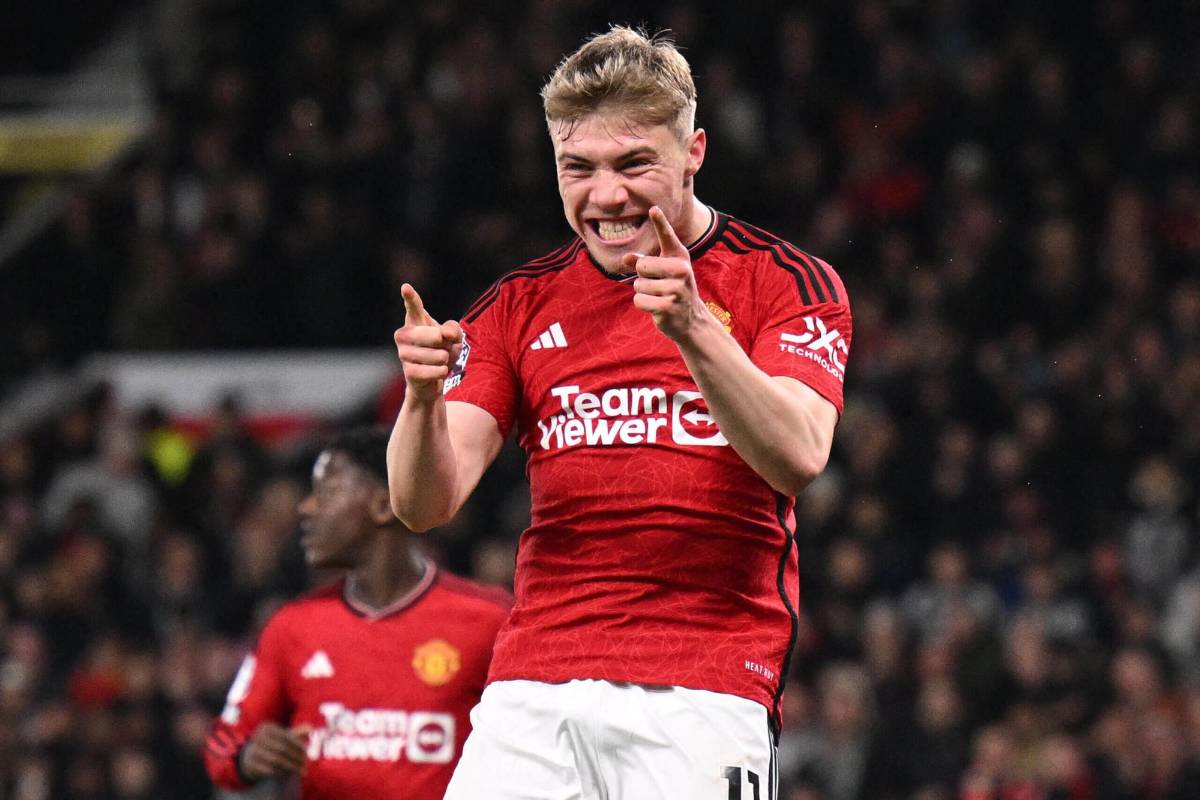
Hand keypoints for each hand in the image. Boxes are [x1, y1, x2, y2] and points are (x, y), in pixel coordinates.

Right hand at [239, 723, 311, 781]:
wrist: (251, 757)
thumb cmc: (273, 744)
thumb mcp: (284, 737)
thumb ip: (297, 733)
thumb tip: (311, 728)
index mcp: (266, 728)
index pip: (286, 737)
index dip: (297, 745)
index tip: (305, 752)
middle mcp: (257, 738)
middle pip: (282, 749)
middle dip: (295, 758)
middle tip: (305, 765)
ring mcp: (252, 751)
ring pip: (276, 760)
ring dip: (291, 767)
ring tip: (300, 770)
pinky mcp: (250, 764)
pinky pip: (269, 770)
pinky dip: (281, 772)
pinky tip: (288, 773)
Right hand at [393, 284, 463, 401]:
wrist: (433, 378)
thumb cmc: (441, 350)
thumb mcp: (454, 336)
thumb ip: (453, 329)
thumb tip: (444, 334)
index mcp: (414, 321)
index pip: (414, 307)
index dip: (411, 298)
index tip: (406, 287)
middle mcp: (404, 335)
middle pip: (436, 336)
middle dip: (447, 345)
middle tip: (442, 347)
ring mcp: (404, 354)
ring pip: (438, 355)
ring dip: (445, 359)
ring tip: (439, 360)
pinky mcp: (408, 372)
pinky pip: (434, 370)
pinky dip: (442, 372)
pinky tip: (438, 371)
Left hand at [623, 207, 707, 341]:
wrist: (690, 319)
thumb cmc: (672, 289)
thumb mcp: (661, 273)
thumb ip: (643, 262)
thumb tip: (626, 257)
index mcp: (679, 257)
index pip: (667, 236)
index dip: (660, 222)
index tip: (653, 209)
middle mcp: (681, 270)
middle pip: (642, 266)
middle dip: (642, 277)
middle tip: (657, 285)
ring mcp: (676, 289)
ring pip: (638, 285)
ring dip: (643, 293)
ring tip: (658, 296)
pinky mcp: (668, 306)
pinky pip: (639, 300)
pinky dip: (643, 305)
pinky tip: (657, 307)